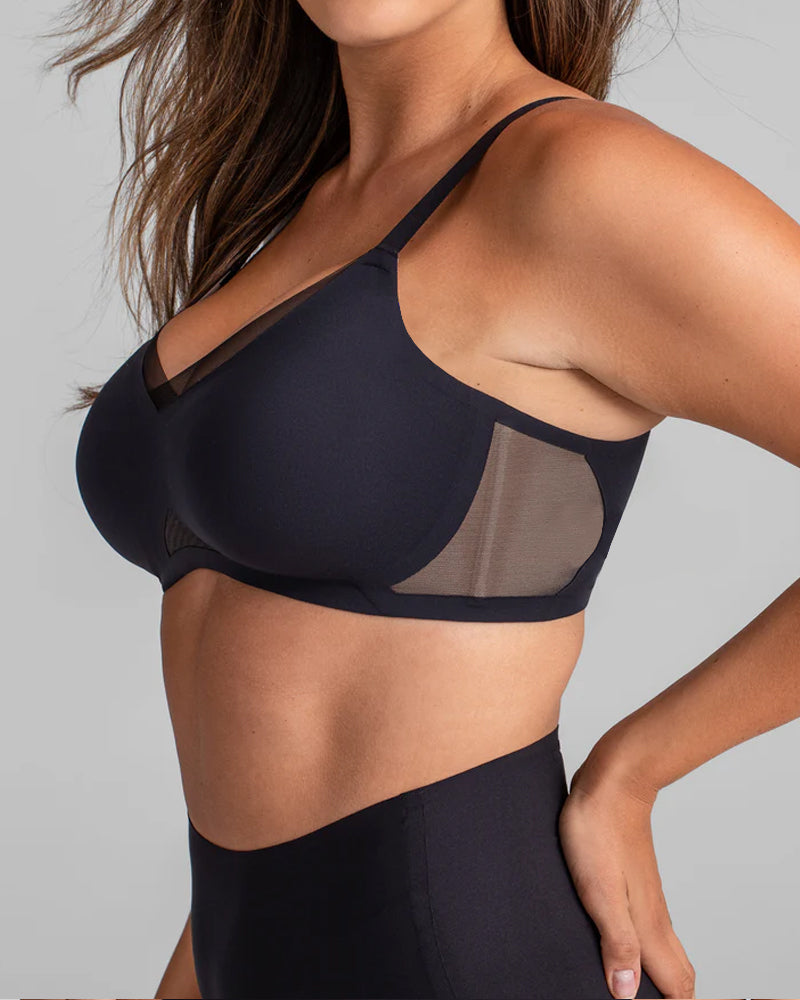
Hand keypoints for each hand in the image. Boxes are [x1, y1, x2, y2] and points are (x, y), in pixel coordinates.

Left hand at [558, 754, 695, 999]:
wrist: (612, 782)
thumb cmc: (599, 831)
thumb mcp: (598, 891)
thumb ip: (617, 941)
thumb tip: (626, 993)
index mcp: (648, 925)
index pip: (676, 984)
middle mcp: (654, 915)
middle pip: (678, 972)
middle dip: (672, 996)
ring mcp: (646, 897)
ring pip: (664, 949)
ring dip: (659, 975)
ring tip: (637, 989)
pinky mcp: (634, 881)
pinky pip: (650, 928)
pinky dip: (646, 950)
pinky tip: (626, 947)